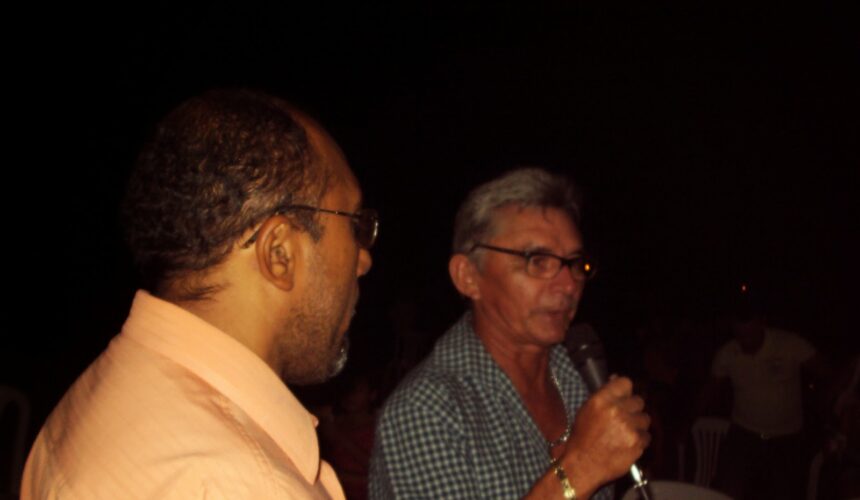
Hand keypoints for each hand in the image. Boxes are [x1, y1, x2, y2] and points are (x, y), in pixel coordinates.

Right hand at [562, 376, 650, 491]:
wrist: (582, 464)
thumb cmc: (582, 437)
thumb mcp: (586, 410)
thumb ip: (604, 395)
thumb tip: (616, 379)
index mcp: (601, 400)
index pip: (626, 383)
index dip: (626, 390)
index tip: (624, 397)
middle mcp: (616, 411)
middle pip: (639, 401)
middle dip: (633, 409)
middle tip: (624, 418)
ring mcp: (628, 428)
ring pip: (645, 419)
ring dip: (638, 425)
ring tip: (625, 433)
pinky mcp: (637, 444)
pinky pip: (647, 436)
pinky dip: (639, 440)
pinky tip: (627, 444)